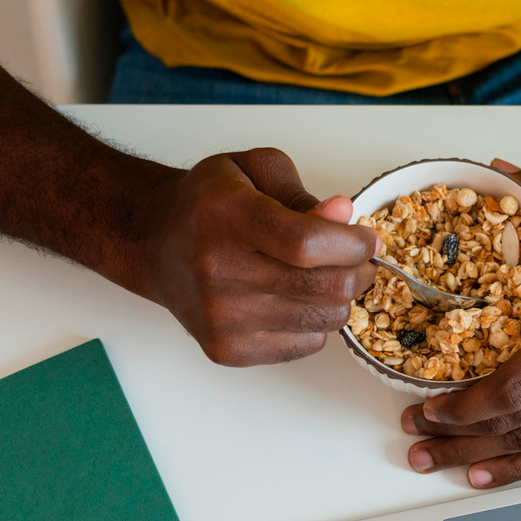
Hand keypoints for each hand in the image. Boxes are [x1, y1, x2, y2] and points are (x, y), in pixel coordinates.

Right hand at [115, 147, 380, 365]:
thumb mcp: (254, 171)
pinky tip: (296, 300)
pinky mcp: (226, 349)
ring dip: (339, 298)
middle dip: (358, 271)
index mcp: (225, 216)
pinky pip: (304, 345)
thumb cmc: (207, 204)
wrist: (152, 243)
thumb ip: (302, 194)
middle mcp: (218, 270)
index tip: (368, 239)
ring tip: (325, 276)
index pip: (307, 244)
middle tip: (356, 258)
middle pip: (323, 287)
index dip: (352, 244)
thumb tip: (343, 216)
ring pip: (322, 320)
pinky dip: (315, 323)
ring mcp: (220, 317)